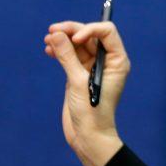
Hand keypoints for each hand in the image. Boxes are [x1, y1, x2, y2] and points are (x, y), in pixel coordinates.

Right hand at [44, 21, 129, 165]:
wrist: (88, 136)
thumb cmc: (91, 111)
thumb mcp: (77, 82)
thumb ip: (67, 56)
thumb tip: (56, 34)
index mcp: (117, 60)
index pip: (106, 32)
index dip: (90, 30)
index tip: (74, 38)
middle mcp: (108, 61)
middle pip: (90, 36)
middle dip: (72, 31)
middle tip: (52, 30)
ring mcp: (93, 68)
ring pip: (79, 45)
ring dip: (63, 40)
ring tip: (47, 40)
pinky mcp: (80, 75)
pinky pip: (71, 56)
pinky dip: (60, 51)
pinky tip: (48, 50)